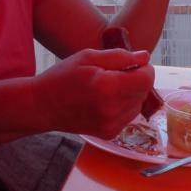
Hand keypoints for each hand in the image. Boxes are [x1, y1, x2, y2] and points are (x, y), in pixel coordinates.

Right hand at [35, 48, 155, 138]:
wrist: (43, 106)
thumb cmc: (63, 77)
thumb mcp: (88, 56)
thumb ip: (120, 56)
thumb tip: (145, 57)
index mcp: (108, 87)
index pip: (146, 78)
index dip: (144, 68)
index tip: (132, 63)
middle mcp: (113, 109)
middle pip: (144, 92)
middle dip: (137, 79)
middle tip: (117, 73)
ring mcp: (111, 125)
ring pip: (138, 105)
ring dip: (131, 93)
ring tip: (110, 86)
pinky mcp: (109, 134)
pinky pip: (128, 116)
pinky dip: (123, 106)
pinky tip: (107, 100)